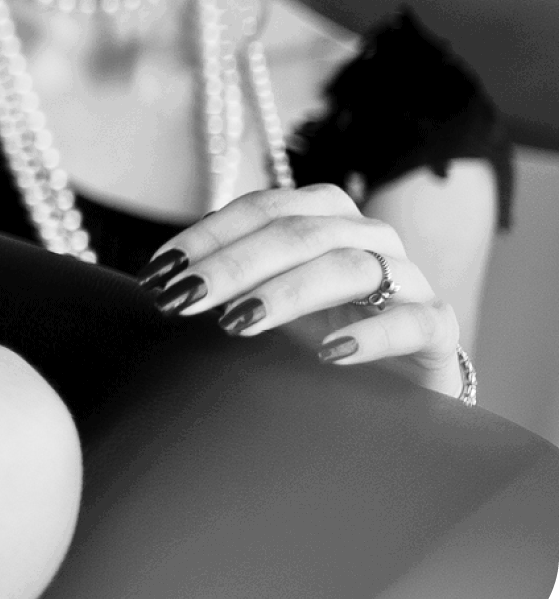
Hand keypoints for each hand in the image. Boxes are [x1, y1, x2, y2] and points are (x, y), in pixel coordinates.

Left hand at [144, 183, 467, 398]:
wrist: (397, 389)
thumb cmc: (320, 335)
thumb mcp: (267, 306)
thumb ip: (227, 285)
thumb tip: (160, 283)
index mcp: (325, 217)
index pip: (262, 209)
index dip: (207, 236)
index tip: (159, 271)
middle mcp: (369, 237)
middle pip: (299, 234)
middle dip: (232, 265)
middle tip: (183, 298)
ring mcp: (410, 280)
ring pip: (351, 267)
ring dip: (287, 293)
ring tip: (238, 322)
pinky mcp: (439, 328)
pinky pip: (414, 320)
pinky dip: (370, 334)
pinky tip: (327, 354)